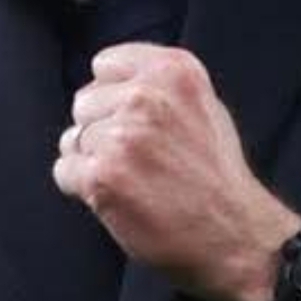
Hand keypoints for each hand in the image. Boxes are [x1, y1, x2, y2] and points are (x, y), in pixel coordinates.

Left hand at [54, 44, 300, 300]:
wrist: (235, 235)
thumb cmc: (217, 174)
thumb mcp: (203, 105)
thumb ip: (158, 85)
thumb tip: (106, 83)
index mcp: (173, 70)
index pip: (104, 65)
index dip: (113, 97)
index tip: (133, 121)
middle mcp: (147, 96)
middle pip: (84, 103)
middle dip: (102, 129)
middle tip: (140, 159)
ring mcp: (123, 136)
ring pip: (73, 139)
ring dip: (93, 162)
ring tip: (133, 180)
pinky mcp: (103, 176)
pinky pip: (65, 171)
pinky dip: (83, 189)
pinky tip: (119, 198)